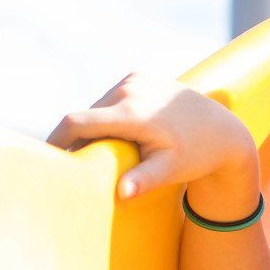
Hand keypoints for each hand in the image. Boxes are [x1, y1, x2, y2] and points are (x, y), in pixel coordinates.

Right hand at [46, 73, 254, 200]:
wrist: (224, 131)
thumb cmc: (196, 156)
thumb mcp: (171, 170)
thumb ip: (144, 180)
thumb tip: (121, 193)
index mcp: (132, 112)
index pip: (77, 122)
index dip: (57, 139)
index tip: (46, 157)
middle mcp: (131, 88)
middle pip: (86, 115)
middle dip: (78, 138)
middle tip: (77, 163)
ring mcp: (135, 79)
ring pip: (98, 106)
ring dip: (95, 127)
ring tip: (101, 151)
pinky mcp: (139, 76)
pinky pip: (112, 98)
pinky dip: (108, 115)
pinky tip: (119, 134)